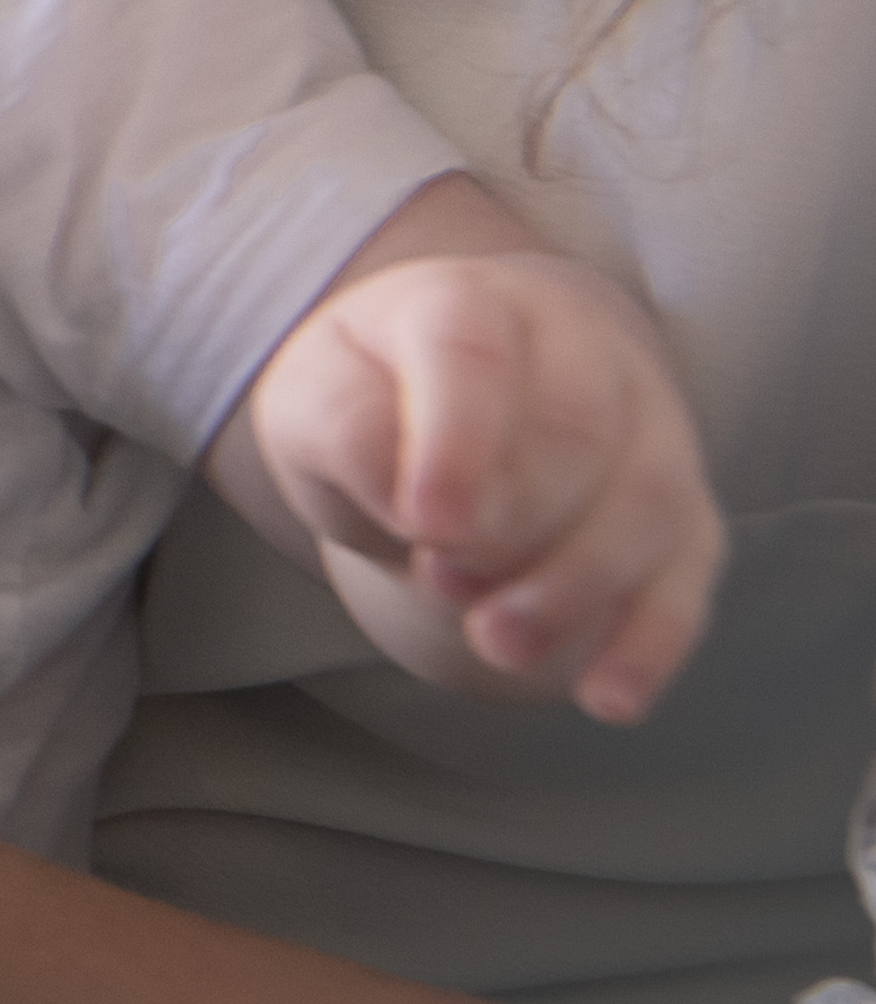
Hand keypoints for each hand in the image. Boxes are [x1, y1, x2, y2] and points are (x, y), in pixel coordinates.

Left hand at [237, 248, 718, 724]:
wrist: (455, 391)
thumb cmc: (376, 394)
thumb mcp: (317, 397)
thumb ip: (345, 428)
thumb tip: (406, 502)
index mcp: (470, 304)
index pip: (474, 351)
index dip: (458, 439)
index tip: (428, 523)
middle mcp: (580, 351)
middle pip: (578, 429)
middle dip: (516, 520)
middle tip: (440, 578)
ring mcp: (647, 429)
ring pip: (645, 503)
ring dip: (577, 586)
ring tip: (498, 644)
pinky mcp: (681, 516)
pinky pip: (687, 577)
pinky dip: (652, 641)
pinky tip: (609, 698)